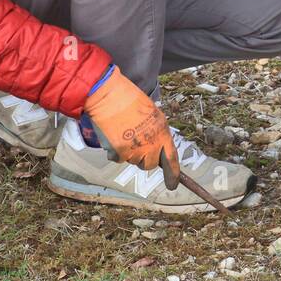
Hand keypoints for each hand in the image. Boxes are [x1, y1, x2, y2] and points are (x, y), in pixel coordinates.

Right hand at [83, 65, 180, 188]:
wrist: (107, 95)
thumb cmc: (129, 99)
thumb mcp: (152, 113)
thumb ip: (157, 132)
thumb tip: (157, 147)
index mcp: (162, 132)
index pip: (171, 159)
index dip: (173, 175)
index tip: (173, 185)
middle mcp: (151, 144)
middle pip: (150, 165)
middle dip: (144, 158)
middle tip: (136, 142)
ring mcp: (134, 150)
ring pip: (133, 161)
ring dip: (129, 153)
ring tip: (123, 132)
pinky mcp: (118, 152)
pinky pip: (117, 159)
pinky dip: (114, 151)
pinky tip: (113, 134)